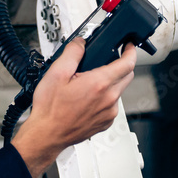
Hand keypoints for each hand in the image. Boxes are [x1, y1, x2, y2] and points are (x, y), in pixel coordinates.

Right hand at [11, 39, 136, 177]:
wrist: (47, 134)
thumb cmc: (50, 109)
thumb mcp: (56, 72)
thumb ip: (72, 52)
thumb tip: (81, 43)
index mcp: (99, 84)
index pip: (128, 64)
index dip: (130, 51)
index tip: (128, 46)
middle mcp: (109, 99)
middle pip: (127, 76)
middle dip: (121, 65)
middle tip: (107, 61)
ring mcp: (109, 113)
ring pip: (119, 91)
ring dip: (111, 83)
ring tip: (89, 84)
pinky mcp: (106, 122)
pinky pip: (112, 105)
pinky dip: (105, 98)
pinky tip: (88, 99)